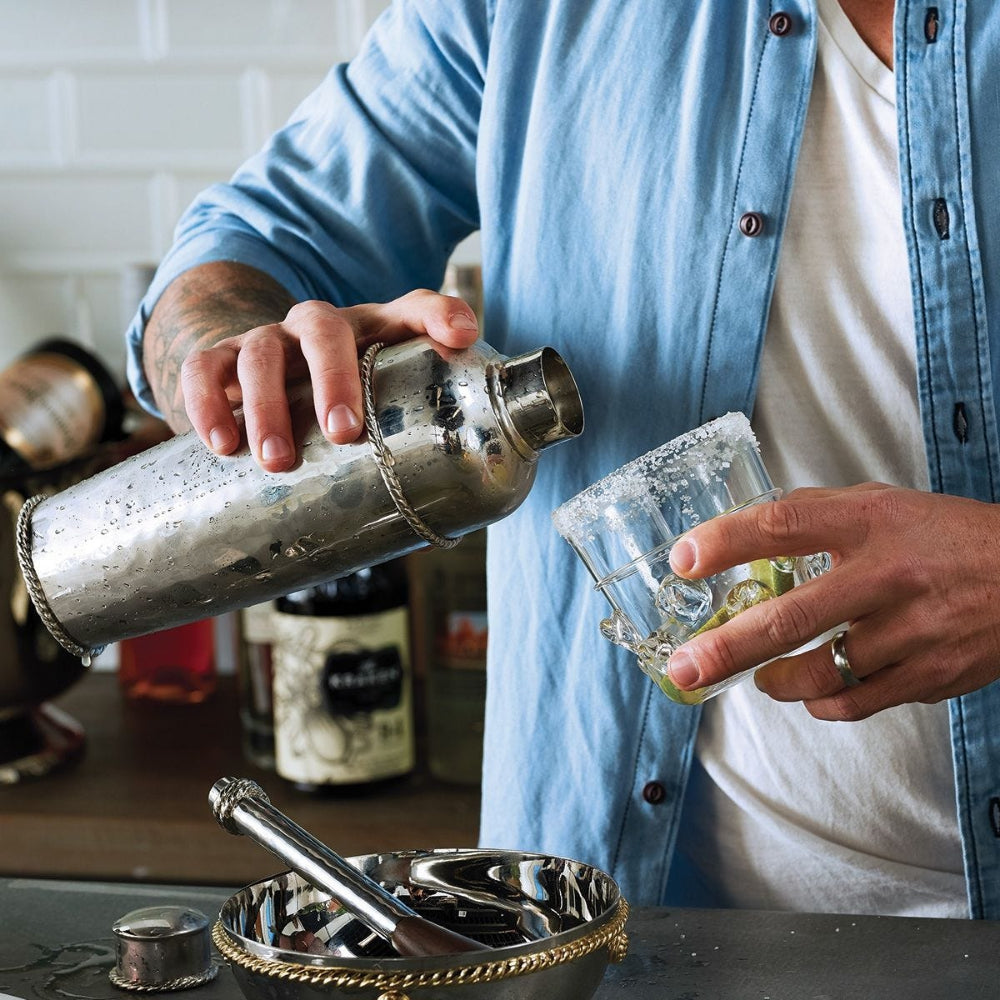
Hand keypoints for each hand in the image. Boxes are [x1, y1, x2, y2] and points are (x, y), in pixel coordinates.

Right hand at [179, 288, 478, 471]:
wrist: (265, 382)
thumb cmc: (339, 404)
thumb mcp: (375, 415)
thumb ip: (408, 450)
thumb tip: (428, 529)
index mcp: (372, 332)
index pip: (413, 308)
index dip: (440, 315)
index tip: (460, 337)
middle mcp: (318, 327)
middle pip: (324, 331)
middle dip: (334, 379)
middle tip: (344, 433)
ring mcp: (266, 341)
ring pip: (261, 353)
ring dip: (267, 405)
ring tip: (275, 460)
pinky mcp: (219, 360)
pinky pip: (202, 367)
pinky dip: (206, 402)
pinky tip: (218, 445)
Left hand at [664, 483, 999, 719]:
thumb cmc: (950, 537)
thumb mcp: (885, 505)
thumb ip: (817, 515)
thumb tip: (747, 530)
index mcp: (871, 522)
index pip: (782, 525)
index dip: (725, 542)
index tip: (683, 561)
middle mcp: (888, 575)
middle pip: (792, 616)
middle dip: (728, 647)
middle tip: (685, 666)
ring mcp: (913, 631)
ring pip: (821, 672)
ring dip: (776, 681)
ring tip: (759, 677)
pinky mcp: (932, 675)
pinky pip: (858, 702)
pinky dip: (823, 703)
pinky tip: (811, 692)